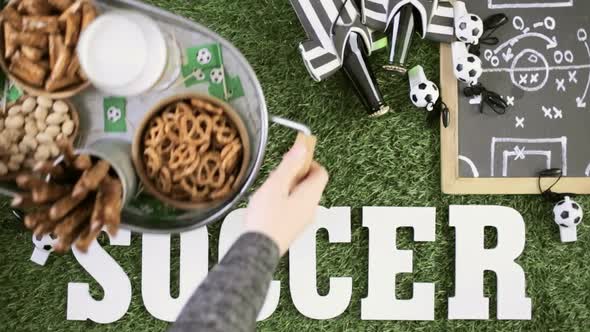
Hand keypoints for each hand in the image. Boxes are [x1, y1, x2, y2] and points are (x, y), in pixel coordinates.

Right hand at [244, 141, 328, 255]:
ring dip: (288, 186)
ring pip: (301, 195)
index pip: (321, 172)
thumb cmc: (266, 219)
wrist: (257, 248)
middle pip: (311, 183)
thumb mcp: (276, 185)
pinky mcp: (292, 227)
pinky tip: (269, 202)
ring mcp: (302, 220)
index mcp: (310, 196)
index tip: (295, 157)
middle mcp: (310, 209)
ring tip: (271, 187)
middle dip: (296, 173)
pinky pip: (294, 206)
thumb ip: (290, 165)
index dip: (309, 161)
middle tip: (279, 172)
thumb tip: (302, 149)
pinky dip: (285, 199)